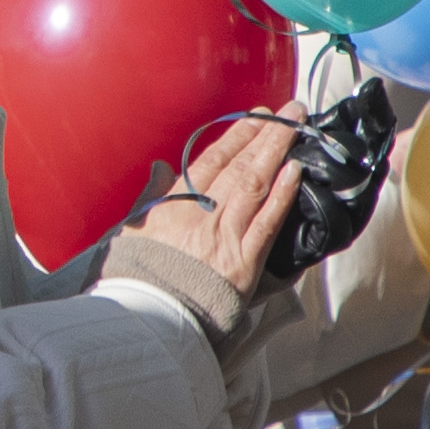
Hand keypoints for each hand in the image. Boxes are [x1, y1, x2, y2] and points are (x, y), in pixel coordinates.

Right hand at [132, 117, 303, 291]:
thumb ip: (151, 195)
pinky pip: (268, 222)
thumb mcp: (132, 229)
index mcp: (176, 202)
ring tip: (297, 128)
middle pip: (241, 164)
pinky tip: (296, 172)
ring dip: (279, 152)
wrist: (150, 317)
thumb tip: (161, 167)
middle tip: (289, 111)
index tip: (257, 115)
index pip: (213, 158)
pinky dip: (283, 195)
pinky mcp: (246, 262)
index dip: (237, 134)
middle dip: (266, 133)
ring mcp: (227, 235)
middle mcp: (205, 212)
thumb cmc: (137, 275)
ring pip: (257, 184)